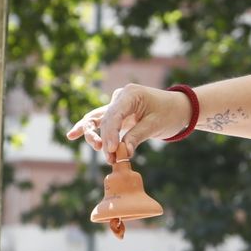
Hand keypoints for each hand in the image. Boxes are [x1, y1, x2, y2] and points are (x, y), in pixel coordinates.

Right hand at [66, 84, 190, 163]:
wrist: (177, 108)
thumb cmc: (169, 113)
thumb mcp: (155, 125)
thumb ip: (136, 137)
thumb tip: (122, 153)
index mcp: (130, 94)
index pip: (114, 114)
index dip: (110, 133)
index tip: (110, 150)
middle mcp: (120, 98)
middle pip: (103, 118)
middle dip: (103, 139)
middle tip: (108, 156)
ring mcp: (116, 105)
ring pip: (96, 120)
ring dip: (93, 136)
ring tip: (99, 150)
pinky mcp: (117, 115)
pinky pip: (100, 122)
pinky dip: (88, 130)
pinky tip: (72, 134)